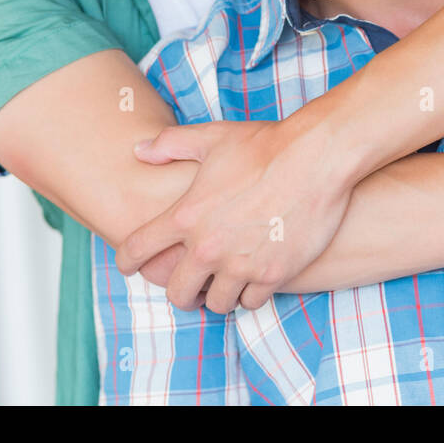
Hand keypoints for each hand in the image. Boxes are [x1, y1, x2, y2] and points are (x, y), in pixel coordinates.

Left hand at [115, 119, 350, 313]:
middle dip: (180, 292)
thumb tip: (139, 150)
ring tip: (225, 284)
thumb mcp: (211, 137)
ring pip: (216, 304)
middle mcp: (207, 247)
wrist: (316, 157)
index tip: (129, 266)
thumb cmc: (264, 144)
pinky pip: (251, 303)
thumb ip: (170, 145)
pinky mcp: (273, 274)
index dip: (127, 261)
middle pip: (176, 292)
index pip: (138, 249)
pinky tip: (254, 279)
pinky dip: (250, 294)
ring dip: (218, 295)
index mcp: (186, 215)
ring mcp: (240, 264)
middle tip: (189, 287)